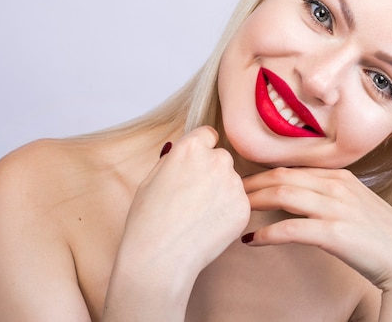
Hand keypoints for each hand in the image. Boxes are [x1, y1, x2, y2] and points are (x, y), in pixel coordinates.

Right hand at [104, 126, 249, 320]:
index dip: (201, 150)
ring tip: (198, 215)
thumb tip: (176, 147)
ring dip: (221, 191)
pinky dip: (228, 211)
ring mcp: (233, 184)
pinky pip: (239, 202)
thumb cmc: (148, 220)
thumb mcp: (150, 179)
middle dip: (212, 171)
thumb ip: (171, 159)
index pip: (208, 134)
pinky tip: (208, 226)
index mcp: (191, 147)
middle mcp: (217, 159)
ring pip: (232, 181)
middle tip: (193, 196)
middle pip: (222, 157)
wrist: (160, 257)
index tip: (195, 165)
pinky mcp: (244, 207)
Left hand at [242, 167, 391, 319]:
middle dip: (250, 184)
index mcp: (339, 176)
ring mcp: (336, 207)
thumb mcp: (356, 205)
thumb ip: (329, 195)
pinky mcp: (335, 233)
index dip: (260, 174)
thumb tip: (298, 197)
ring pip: (282, 195)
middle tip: (228, 193)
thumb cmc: (382, 237)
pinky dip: (267, 233)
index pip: (290, 169)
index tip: (242, 182)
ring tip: (233, 211)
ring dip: (253, 203)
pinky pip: (291, 228)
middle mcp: (336, 186)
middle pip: (280, 177)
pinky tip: (251, 241)